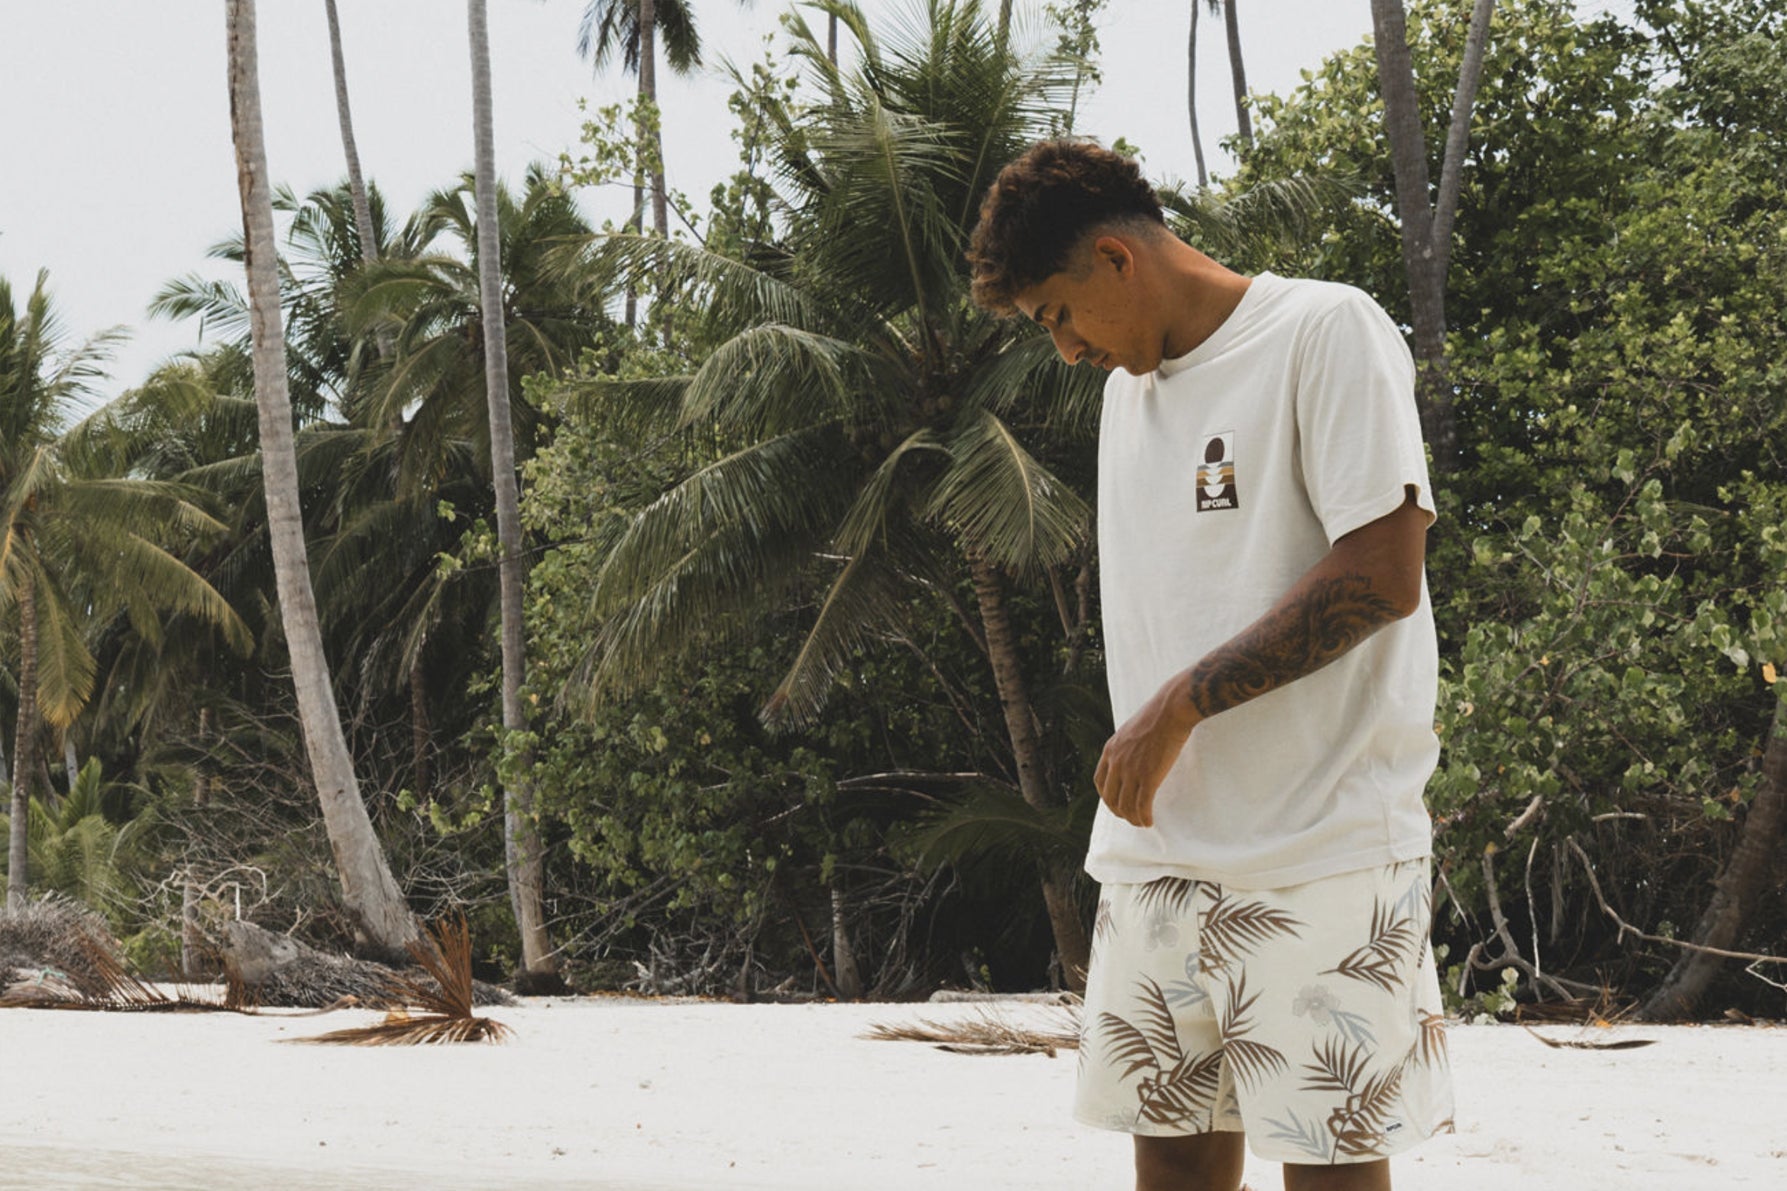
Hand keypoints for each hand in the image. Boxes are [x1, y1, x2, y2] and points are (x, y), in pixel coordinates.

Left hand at [1093, 671, 1200, 827]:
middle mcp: (1116, 762)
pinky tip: (1149, 822)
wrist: (1170, 710)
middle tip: (1129, 816)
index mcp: (1110, 750)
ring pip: (1126, 805)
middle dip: (1119, 811)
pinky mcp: (1148, 777)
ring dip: (1132, 818)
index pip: (1099, 781)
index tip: (1115, 802)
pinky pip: (1142, 805)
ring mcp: (1131, 771)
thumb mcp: (1130, 729)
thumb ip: (1126, 745)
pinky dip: (1144, 818)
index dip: (1106, 796)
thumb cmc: (1157, 715)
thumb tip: (1133, 754)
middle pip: (1110, 797)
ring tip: (1141, 823)